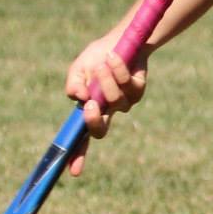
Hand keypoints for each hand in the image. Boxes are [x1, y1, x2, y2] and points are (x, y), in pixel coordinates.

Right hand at [63, 35, 148, 172]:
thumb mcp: (78, 69)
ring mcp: (124, 103)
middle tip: (91, 104)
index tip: (73, 172)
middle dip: (94, 119)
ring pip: (114, 101)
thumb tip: (80, 99)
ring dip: (107, 80)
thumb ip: (74, 85)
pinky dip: (119, 70)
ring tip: (103, 63)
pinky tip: (115, 58)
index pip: (81, 138)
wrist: (119, 41)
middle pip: (100, 129)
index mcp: (88, 110)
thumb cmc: (95, 58)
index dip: (77, 156)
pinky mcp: (138, 91)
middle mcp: (106, 111)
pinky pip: (128, 85)